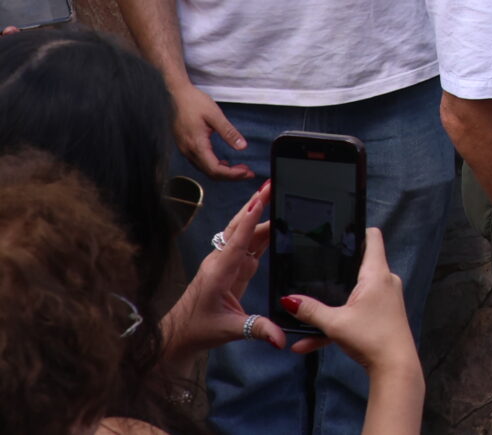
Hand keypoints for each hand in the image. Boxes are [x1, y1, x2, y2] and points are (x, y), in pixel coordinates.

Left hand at [160, 182, 316, 359]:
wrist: (178, 336)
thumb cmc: (197, 330)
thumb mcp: (230, 331)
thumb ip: (257, 329)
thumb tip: (282, 338)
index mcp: (219, 272)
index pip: (238, 241)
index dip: (251, 219)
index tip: (261, 198)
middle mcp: (222, 262)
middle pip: (240, 228)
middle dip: (256, 205)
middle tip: (272, 185)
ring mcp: (227, 264)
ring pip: (245, 234)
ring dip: (260, 215)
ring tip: (276, 195)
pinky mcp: (232, 269)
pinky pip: (249, 246)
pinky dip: (262, 232)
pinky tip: (275, 223)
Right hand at [171, 80, 253, 179]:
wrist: (176, 95)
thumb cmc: (193, 102)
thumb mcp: (215, 115)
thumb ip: (229, 132)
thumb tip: (242, 146)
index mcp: (196, 145)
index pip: (215, 169)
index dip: (232, 174)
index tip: (247, 173)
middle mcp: (188, 151)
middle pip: (210, 173)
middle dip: (230, 176)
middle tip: (247, 173)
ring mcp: (185, 150)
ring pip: (204, 169)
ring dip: (222, 172)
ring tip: (239, 169)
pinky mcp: (185, 146)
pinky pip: (200, 162)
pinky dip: (213, 166)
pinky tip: (224, 162)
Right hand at [284, 228, 421, 384]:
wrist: (394, 367)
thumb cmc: (370, 337)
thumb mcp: (335, 322)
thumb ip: (310, 310)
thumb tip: (287, 299)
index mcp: (377, 273)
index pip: (372, 238)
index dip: (357, 230)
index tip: (338, 228)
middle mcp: (384, 281)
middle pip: (358, 265)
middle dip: (334, 270)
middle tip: (310, 269)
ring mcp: (384, 299)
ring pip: (351, 296)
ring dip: (329, 308)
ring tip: (300, 318)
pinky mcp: (381, 315)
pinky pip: (354, 314)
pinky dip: (335, 325)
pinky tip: (306, 345)